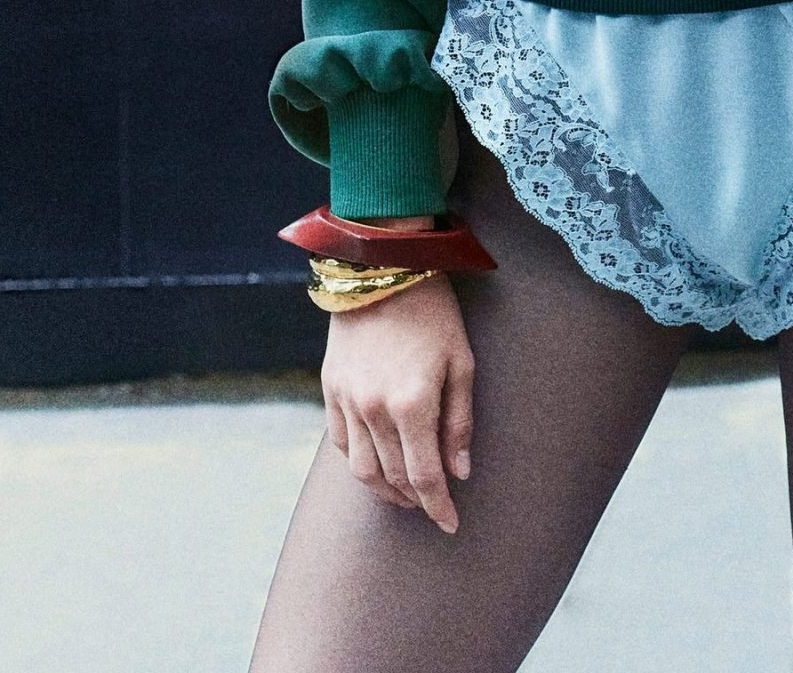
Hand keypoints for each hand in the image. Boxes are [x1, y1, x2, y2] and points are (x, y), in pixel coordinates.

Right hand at [321, 246, 475, 534]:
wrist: (382, 267)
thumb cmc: (433, 311)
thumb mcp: (461, 360)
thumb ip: (459, 421)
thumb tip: (459, 472)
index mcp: (412, 403)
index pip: (425, 476)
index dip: (440, 507)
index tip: (452, 525)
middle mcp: (374, 409)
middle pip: (394, 478)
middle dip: (417, 501)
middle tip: (434, 507)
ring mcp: (347, 401)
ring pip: (362, 470)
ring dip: (385, 491)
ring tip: (407, 494)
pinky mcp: (331, 390)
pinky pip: (342, 443)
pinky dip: (359, 462)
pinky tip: (377, 463)